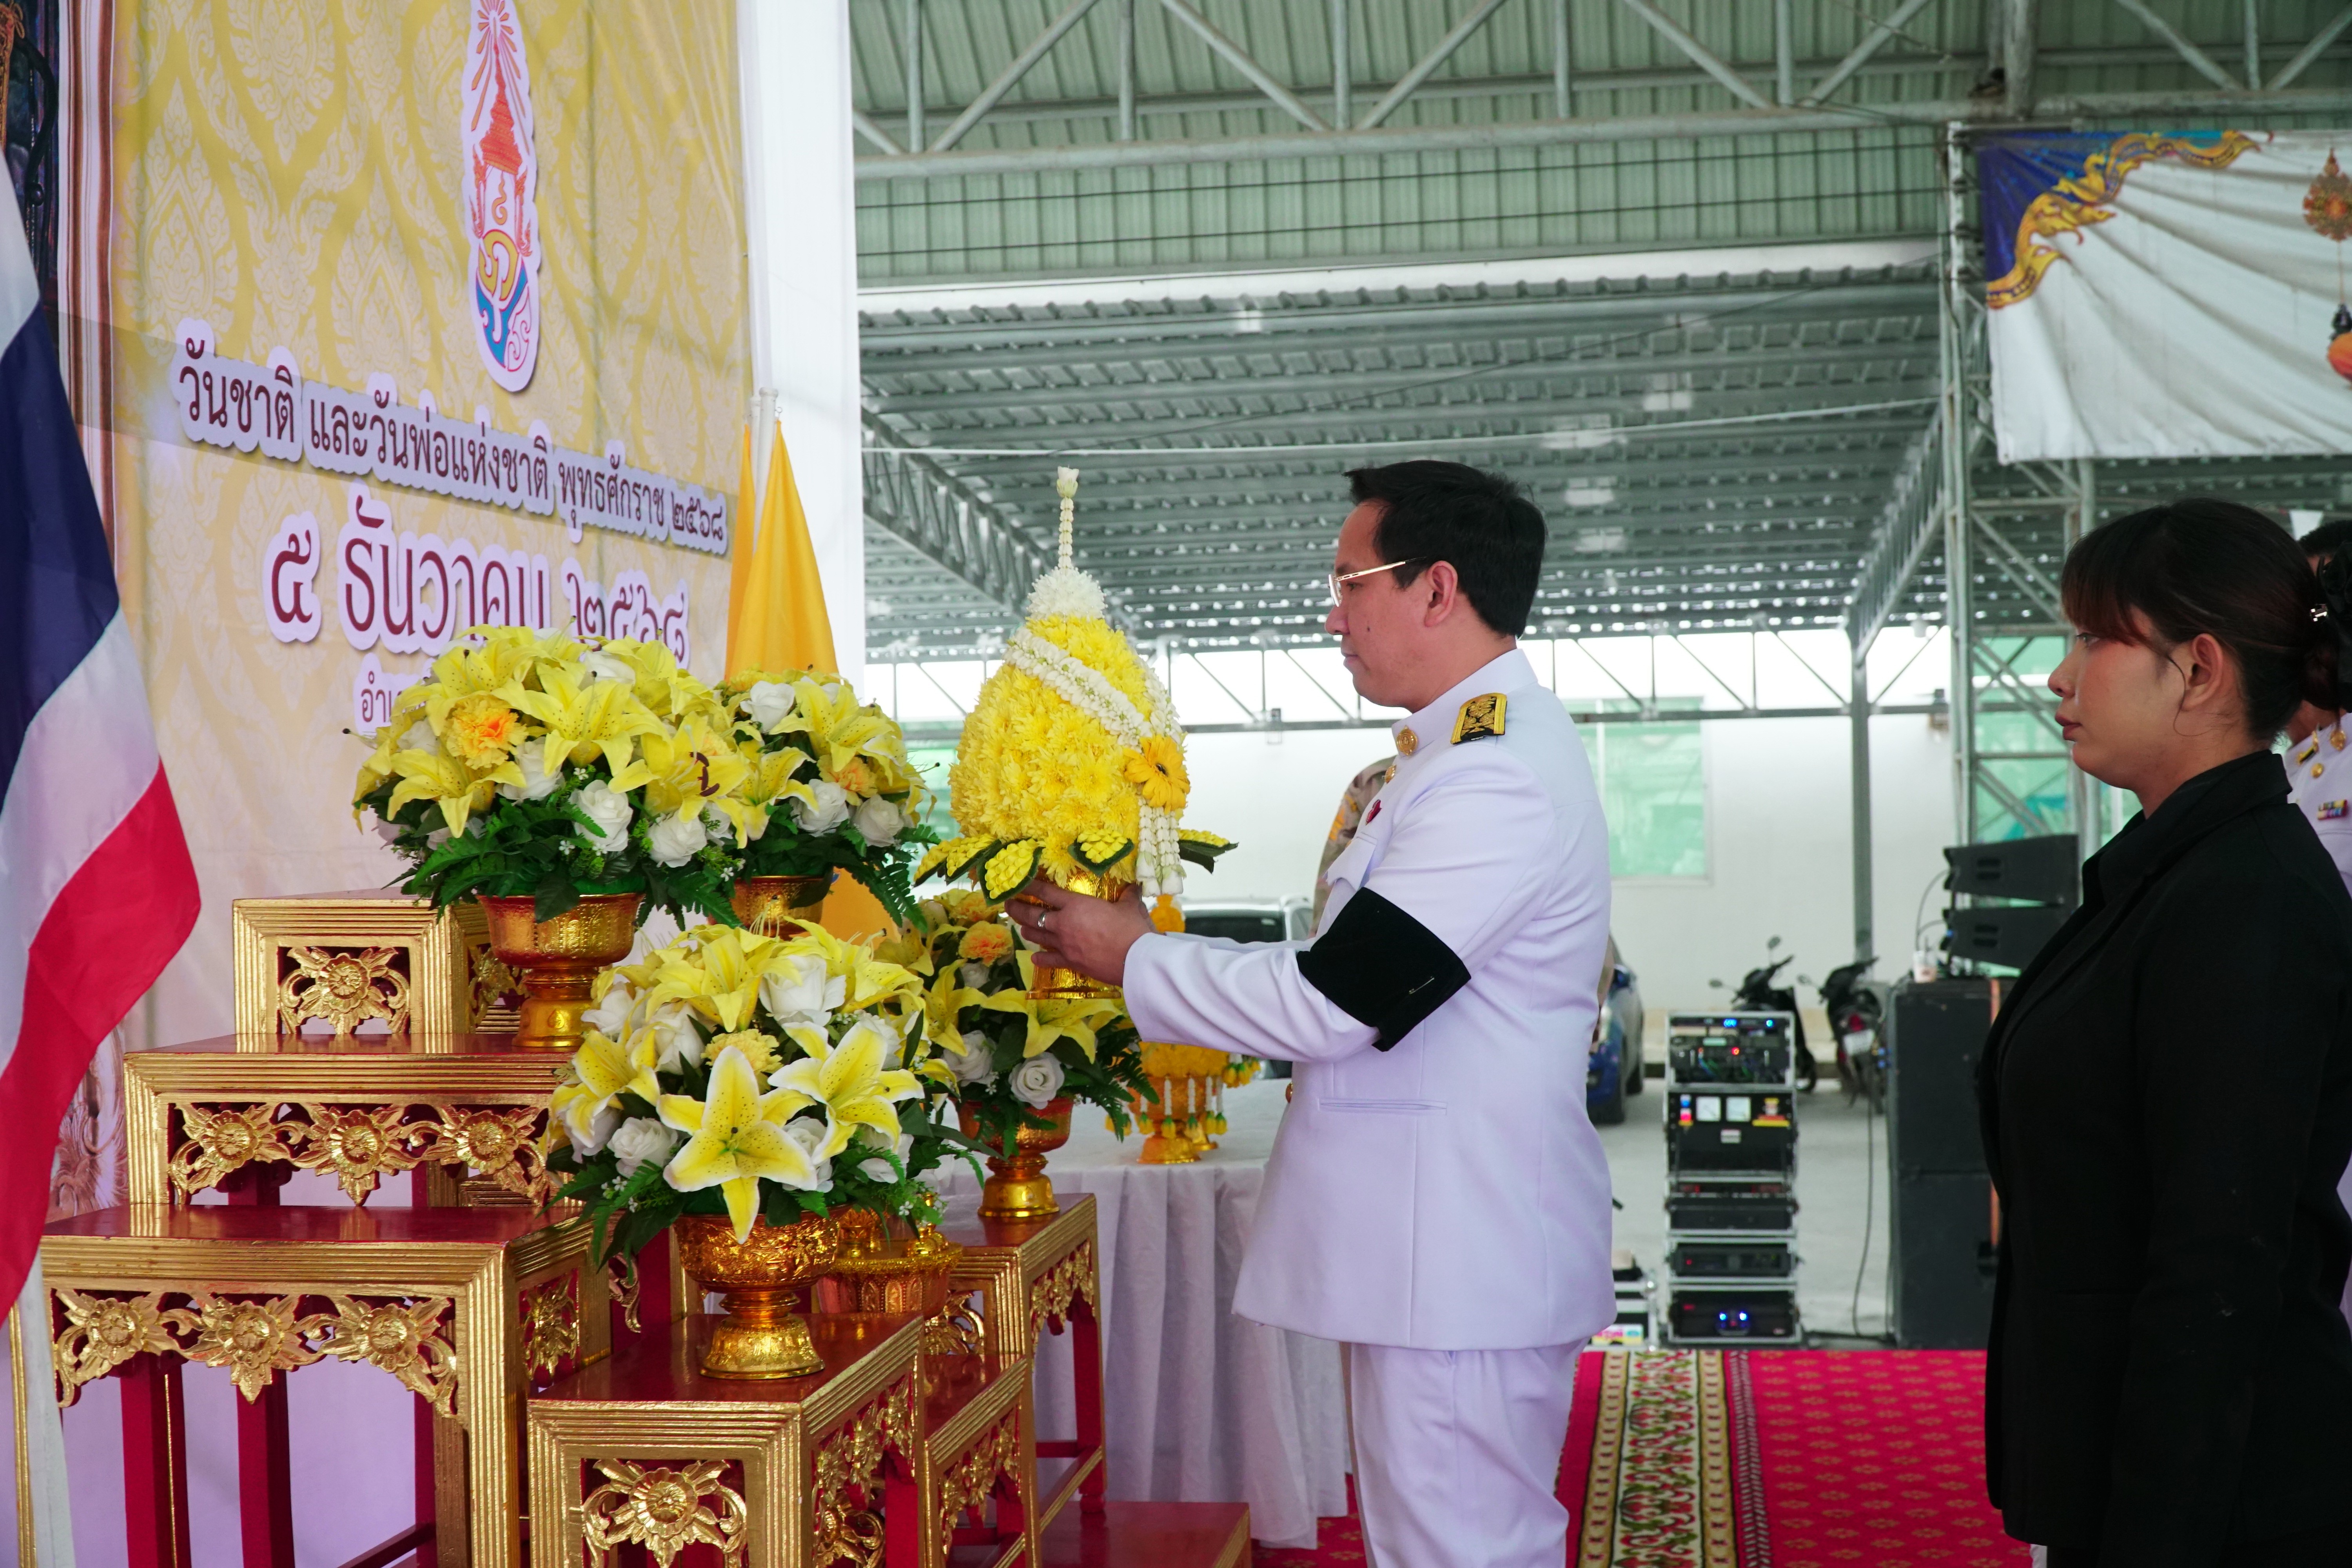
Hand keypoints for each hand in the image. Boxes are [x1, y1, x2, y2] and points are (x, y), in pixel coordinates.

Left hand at [1005, 878, 1155, 985]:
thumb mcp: (1130, 906)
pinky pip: (1049, 960)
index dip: (1029, 886)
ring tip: (1020, 926)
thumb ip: (1127, 896)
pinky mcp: (1070, 962)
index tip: (1018, 883)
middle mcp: (1064, 924)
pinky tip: (1034, 957)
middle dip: (1018, 908)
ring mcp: (1064, 945)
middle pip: (1033, 915)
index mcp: (1076, 905)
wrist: (1134, 960)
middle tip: (1008, 904)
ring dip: (1027, 930)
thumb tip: (1133, 887)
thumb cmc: (1132, 929)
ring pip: (1037, 936)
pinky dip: (1040, 958)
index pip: (1046, 892)